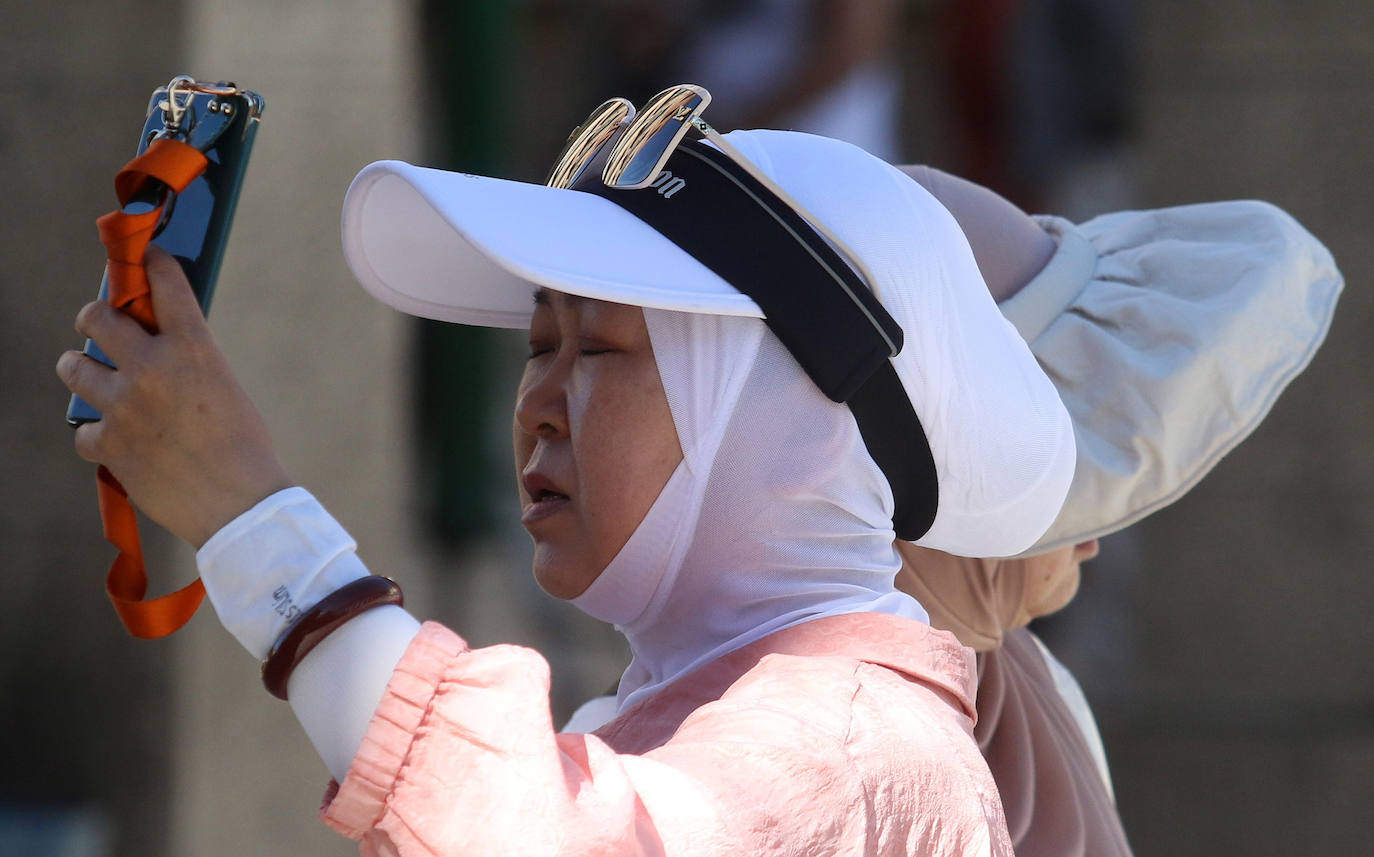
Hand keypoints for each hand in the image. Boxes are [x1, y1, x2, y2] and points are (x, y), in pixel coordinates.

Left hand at [56, 247, 291, 547]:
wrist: (240, 506)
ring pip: (73, 367)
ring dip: (81, 369)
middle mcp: (153, 369)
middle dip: (95, 316)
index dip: (151, 263)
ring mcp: (125, 407)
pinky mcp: (109, 445)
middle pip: (97, 317)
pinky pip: (83, 430)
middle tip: (100, 325)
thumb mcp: (227, 392)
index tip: (145, 256)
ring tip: (92, 377)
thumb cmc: (246, 451)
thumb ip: (191, 365)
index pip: (165, 285)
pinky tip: (115, 439)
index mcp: (194, 350)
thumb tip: (161, 350)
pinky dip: (97, 434)